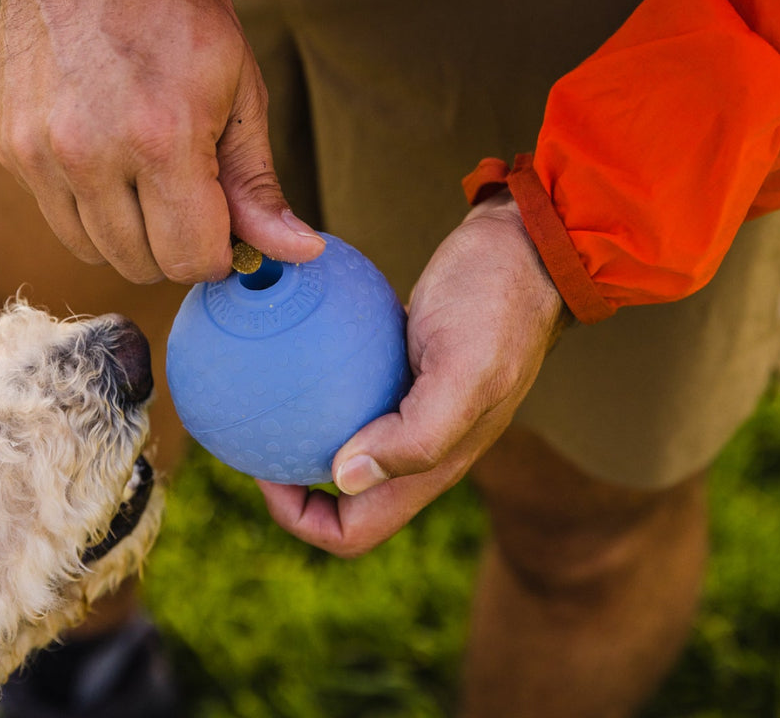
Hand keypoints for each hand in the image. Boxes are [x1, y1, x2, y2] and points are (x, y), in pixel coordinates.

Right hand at [0, 0, 324, 283]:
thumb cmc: (176, 19)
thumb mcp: (238, 93)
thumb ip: (257, 184)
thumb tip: (296, 252)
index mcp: (160, 139)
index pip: (191, 259)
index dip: (216, 253)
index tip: (221, 228)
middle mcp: (90, 154)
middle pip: (141, 264)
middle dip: (173, 245)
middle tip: (186, 196)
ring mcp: (40, 153)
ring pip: (93, 251)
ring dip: (127, 234)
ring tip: (144, 177)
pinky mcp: (10, 149)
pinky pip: (56, 217)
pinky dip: (86, 206)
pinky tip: (104, 157)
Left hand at [256, 191, 570, 556]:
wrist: (528, 248)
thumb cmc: (497, 302)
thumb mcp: (463, 367)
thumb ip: (417, 434)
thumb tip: (344, 477)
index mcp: (435, 466)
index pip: (355, 531)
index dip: (303, 520)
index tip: (266, 474)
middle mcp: (421, 450)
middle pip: (342, 501)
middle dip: (290, 487)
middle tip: (251, 438)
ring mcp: (412, 412)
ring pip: (343, 449)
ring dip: (299, 438)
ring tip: (257, 403)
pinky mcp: (403, 373)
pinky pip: (348, 397)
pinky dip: (315, 389)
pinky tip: (286, 355)